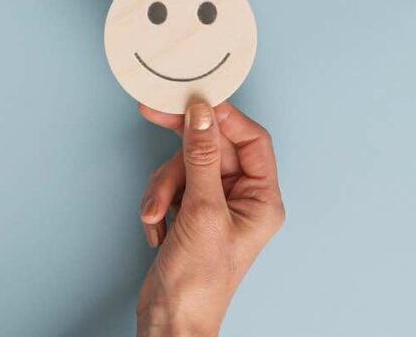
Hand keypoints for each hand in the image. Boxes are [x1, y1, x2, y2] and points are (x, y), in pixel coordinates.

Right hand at [135, 102, 284, 335]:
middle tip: (153, 113)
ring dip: (163, 186)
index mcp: (262, 198)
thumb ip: (201, 158)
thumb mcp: (202, 212)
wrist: (170, 321)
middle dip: (180, 154)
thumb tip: (202, 114)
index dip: (224, 116)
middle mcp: (242, 198)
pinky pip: (170, 186)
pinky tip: (156, 228)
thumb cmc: (199, 282)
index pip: (251, 139)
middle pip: (211, 147)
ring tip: (156, 214)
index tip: (195, 100)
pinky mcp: (189, 213)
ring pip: (184, 165)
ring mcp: (214, 205)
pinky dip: (157, 203)